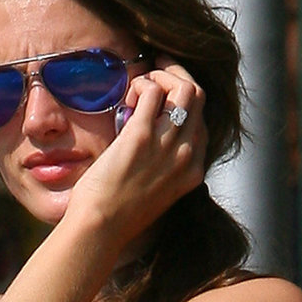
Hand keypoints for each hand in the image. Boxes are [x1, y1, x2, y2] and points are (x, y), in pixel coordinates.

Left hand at [68, 63, 206, 239]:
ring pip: (184, 88)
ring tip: (140, 85)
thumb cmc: (116, 216)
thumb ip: (161, 169)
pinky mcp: (140, 137)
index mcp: (192, 172)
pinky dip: (141, 84)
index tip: (166, 94)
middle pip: (199, 97)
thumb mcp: (152, 194)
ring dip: (161, 76)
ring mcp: (167, 145)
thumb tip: (151, 143)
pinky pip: (152, 92)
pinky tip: (127, 97)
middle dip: (177, 76)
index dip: (184, 101)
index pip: (202, 121)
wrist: (100, 231)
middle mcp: (187, 156)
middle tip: (156, 70)